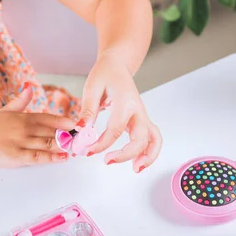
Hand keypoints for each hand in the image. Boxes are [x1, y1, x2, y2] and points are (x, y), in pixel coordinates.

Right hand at [0, 84, 75, 167]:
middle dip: (70, 136)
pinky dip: (52, 157)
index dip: (66, 122)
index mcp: (23, 117)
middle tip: (84, 140)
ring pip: (48, 143)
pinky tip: (63, 158)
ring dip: (65, 146)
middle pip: (53, 131)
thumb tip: (29, 88)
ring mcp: (20, 142)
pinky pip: (38, 156)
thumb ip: (20, 102)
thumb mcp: (3, 111)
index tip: (79, 125)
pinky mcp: (16, 156)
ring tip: (78, 149)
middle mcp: (24, 127)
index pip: (50, 118)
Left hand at [79, 52, 161, 171]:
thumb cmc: (104, 75)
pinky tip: (137, 162)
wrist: (117, 66)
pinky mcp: (142, 120)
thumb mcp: (91, 88)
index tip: (87, 150)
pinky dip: (149, 151)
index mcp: (125, 101)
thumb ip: (88, 110)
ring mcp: (142, 116)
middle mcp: (138, 110)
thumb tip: (81, 130)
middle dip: (125, 154)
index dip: (101, 143)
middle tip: (106, 161)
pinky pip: (152, 138)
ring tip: (135, 169)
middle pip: (140, 138)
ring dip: (148, 156)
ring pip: (153, 139)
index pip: (115, 129)